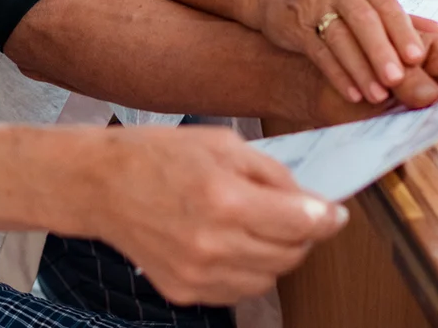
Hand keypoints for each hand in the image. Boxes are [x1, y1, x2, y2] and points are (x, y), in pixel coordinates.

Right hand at [83, 125, 347, 305]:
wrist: (102, 185)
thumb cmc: (160, 156)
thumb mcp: (223, 145)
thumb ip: (271, 174)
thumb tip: (310, 201)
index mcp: (225, 199)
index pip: (301, 222)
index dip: (327, 218)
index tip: (335, 214)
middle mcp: (213, 243)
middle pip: (290, 254)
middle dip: (303, 234)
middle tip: (297, 215)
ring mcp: (198, 274)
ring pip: (269, 278)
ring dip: (276, 254)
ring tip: (258, 226)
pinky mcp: (185, 292)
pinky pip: (239, 290)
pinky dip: (247, 270)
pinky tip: (232, 243)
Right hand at [308, 15, 437, 125]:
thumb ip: (401, 16)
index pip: (388, 6)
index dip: (403, 33)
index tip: (418, 59)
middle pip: (365, 21)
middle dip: (382, 53)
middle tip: (399, 80)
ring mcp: (314, 3)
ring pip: (341, 39)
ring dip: (361, 69)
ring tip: (377, 95)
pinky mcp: (295, 24)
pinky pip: (319, 52)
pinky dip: (337, 74)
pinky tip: (352, 92)